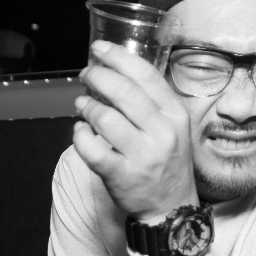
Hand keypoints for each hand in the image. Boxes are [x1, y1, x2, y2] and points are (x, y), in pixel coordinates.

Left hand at [74, 40, 198, 222]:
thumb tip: (119, 72)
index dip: (119, 57)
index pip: (146, 76)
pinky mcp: (121, 175)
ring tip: (82, 105)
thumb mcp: (174, 128)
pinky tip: (81, 132)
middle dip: (97, 76)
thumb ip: (154, 102)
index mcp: (176, 116)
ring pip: (104, 118)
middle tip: (86, 74)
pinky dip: (80, 136)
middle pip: (123, 91)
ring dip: (86, 107)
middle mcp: (162, 133)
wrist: (171, 207)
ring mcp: (142, 155)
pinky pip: (91, 148)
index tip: (100, 49)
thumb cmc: (168, 162)